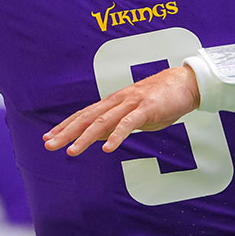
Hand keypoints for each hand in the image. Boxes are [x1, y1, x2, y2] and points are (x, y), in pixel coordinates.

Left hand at [43, 65, 199, 155]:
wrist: (185, 83)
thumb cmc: (160, 101)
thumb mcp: (134, 116)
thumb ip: (116, 124)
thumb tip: (98, 138)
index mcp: (113, 103)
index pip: (84, 115)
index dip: (66, 126)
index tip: (48, 137)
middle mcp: (117, 101)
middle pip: (87, 117)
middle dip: (66, 131)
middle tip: (48, 144)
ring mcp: (131, 103)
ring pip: (103, 121)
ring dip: (85, 137)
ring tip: (71, 152)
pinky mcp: (147, 108)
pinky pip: (129, 123)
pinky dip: (117, 135)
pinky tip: (108, 148)